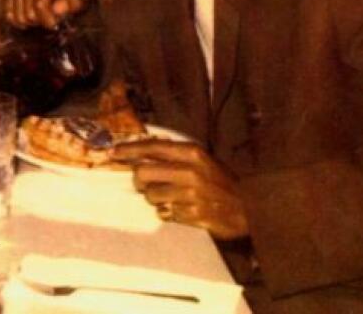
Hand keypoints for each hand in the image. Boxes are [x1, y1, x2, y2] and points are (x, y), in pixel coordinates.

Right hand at [3, 0, 92, 29]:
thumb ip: (73, 2)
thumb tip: (57, 9)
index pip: (40, 4)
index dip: (47, 20)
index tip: (56, 25)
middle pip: (28, 12)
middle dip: (41, 21)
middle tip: (52, 18)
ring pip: (18, 15)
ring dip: (31, 22)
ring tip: (43, 16)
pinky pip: (8, 13)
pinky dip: (19, 21)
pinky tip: (31, 18)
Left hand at [114, 139, 249, 239]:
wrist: (251, 209)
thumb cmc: (221, 183)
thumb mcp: (202, 160)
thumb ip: (174, 155)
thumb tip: (139, 152)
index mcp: (192, 153)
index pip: (150, 147)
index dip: (127, 150)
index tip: (112, 153)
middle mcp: (189, 171)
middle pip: (142, 173)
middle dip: (140, 180)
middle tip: (146, 184)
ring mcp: (191, 195)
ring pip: (150, 195)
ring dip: (155, 198)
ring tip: (171, 199)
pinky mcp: (193, 215)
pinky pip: (163, 213)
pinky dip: (167, 213)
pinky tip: (180, 210)